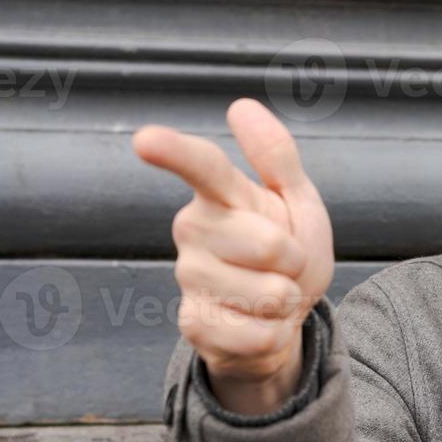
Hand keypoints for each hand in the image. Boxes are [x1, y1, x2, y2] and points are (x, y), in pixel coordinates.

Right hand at [133, 99, 333, 414]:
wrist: (283, 318)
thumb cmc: (287, 254)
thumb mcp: (296, 202)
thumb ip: (275, 157)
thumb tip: (241, 106)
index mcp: (219, 195)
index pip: (200, 167)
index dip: (174, 152)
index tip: (145, 140)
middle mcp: (193, 230)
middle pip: (268, 244)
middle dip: (294, 261)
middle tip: (282, 266)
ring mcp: (189, 279)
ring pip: (268, 294)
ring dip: (285, 301)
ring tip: (268, 295)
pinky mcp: (193, 325)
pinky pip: (257, 334)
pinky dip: (274, 335)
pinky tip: (257, 326)